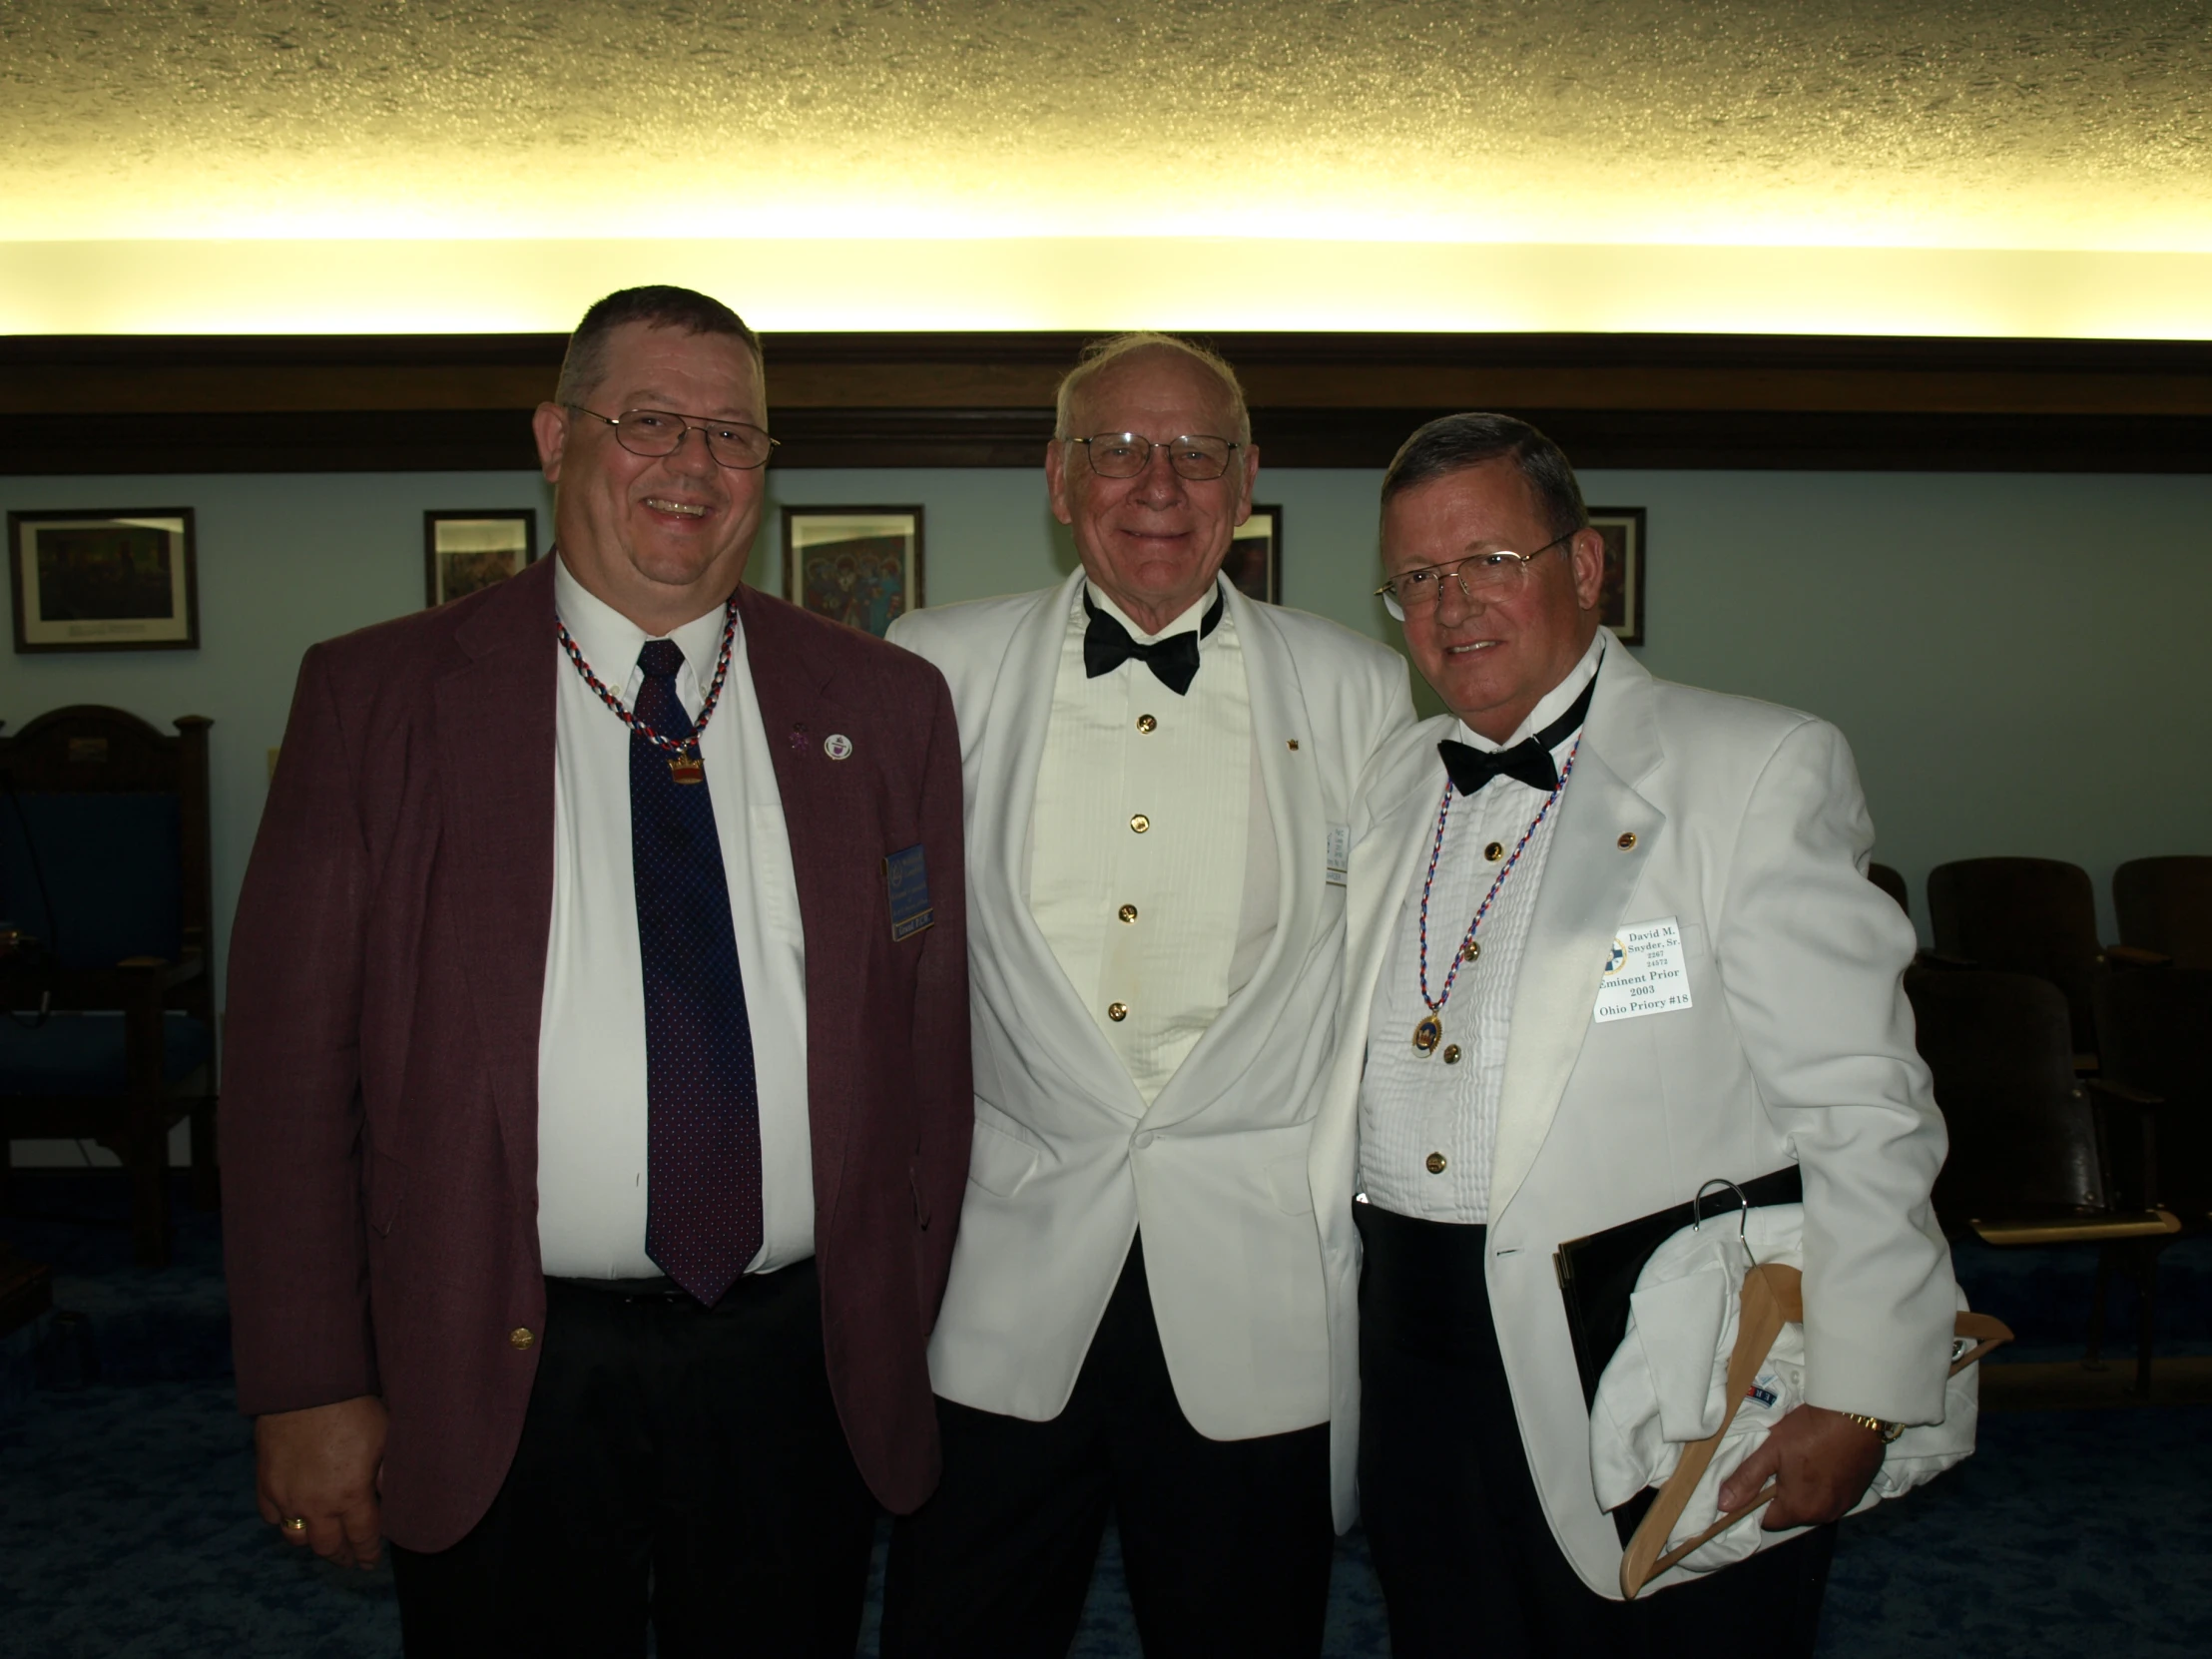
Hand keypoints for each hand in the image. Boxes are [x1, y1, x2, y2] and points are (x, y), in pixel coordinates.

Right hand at [255, 1395, 388, 1567]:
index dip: (368, 1553)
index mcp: (352, 1496)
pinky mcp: (265, 1484)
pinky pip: (272, 1516)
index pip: (363, 1538)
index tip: (371, 1561)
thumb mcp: (385, 1438)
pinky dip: (283, 1520)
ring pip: (296, 1538)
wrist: (306, 1389)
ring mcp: (287, 1497)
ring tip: (323, 1542)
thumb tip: (390, 1495)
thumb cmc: (353, 1408)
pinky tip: (293, 1517)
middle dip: (341, 1556)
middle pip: (328, 1546)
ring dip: (312, 1542)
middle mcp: (317, 1505)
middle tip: (349, 1559)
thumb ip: (389, 1472)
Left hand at [1717, 1402, 1884, 1529]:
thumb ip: (1746, 1479)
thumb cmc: (1810, 1431)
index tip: (1756, 1479)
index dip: (1757, 1502)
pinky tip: (1823, 1461)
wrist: (1856, 1413)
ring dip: (1804, 1490)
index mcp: (1800, 1509)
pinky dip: (1825, 1484)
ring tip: (1801, 1460)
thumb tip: (1723, 1504)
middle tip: (1779, 1463)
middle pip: (1791, 1513)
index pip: (1768, 1520)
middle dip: (1781, 1494)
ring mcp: (1845, 1504)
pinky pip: (1833, 1496)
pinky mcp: (1858, 1491)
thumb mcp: (1771, 1450)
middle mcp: (1824, 1515)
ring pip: (1813, 1504)